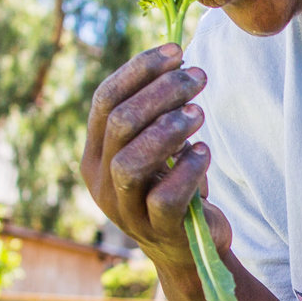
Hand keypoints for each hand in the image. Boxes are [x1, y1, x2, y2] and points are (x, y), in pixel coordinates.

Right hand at [80, 43, 231, 278]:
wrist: (190, 249)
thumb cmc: (175, 186)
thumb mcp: (160, 147)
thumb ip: (157, 112)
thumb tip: (178, 60)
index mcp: (96, 152)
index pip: (105, 99)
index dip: (139, 70)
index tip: (176, 51)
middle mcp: (100, 180)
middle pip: (119, 123)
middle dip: (161, 92)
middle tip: (197, 78)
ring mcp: (124, 209)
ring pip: (131, 161)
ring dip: (168, 129)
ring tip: (200, 114)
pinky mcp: (155, 230)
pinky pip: (164, 197)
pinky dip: (187, 169)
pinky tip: (205, 152)